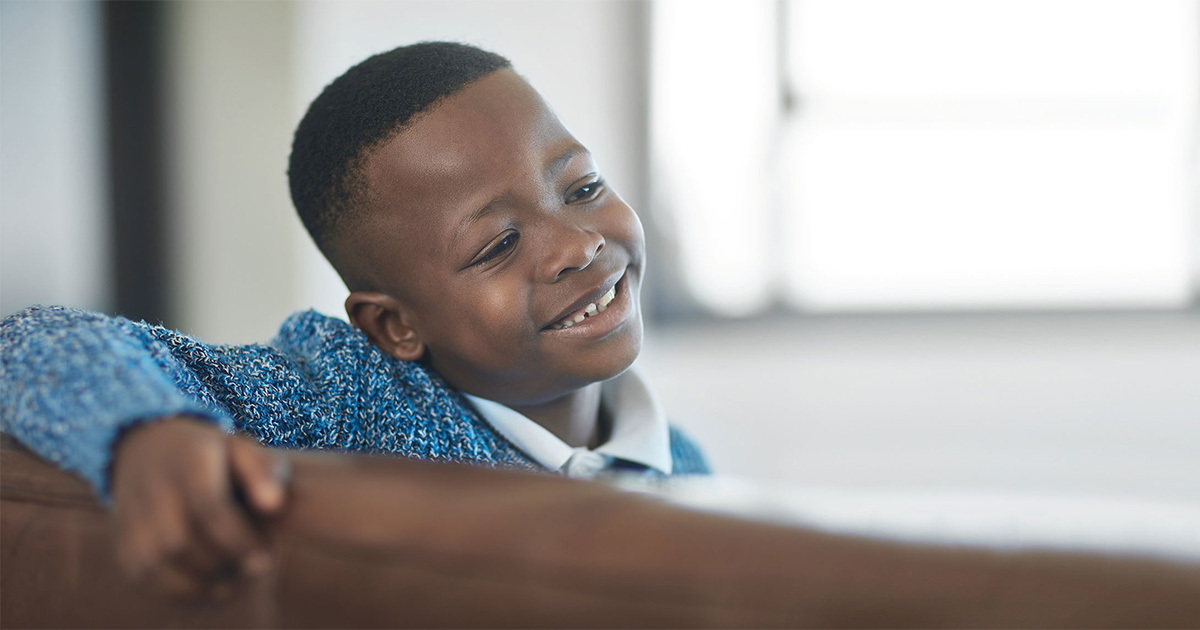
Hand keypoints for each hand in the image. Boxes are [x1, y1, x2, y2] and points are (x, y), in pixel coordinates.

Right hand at [110, 416, 287, 599]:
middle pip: (180, 542)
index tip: (266, 558)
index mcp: (187, 462)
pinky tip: (210, 587)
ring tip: (235, 581)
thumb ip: (264, 471)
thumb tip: (274, 505)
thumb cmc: (213, 457)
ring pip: (156, 564)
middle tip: (252, 569)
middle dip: (222, 564)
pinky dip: (178, 592)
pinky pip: (143, 577)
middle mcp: (151, 489)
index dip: (239, 541)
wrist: (150, 450)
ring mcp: (130, 517)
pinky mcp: (122, 541)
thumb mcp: (242, 449)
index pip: (209, 508)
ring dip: (200, 583)